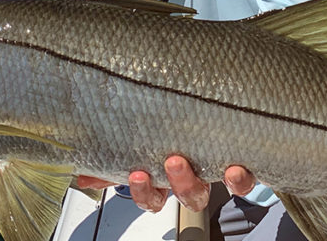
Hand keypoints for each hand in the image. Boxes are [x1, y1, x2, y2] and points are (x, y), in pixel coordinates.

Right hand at [76, 156, 256, 211]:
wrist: (227, 130)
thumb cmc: (180, 141)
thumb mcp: (145, 150)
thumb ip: (115, 163)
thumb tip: (82, 173)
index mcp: (165, 179)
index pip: (151, 196)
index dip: (144, 191)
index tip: (137, 174)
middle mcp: (190, 182)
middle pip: (182, 195)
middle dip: (175, 182)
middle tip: (171, 162)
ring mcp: (214, 176)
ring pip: (206, 190)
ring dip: (199, 181)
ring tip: (197, 162)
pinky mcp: (239, 170)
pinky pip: (244, 183)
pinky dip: (239, 180)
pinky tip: (234, 168)